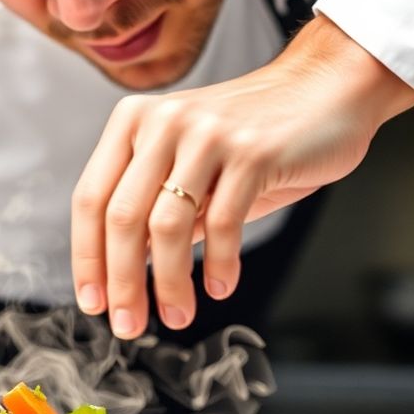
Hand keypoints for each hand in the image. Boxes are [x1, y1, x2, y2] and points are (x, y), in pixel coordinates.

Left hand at [70, 14, 413, 337]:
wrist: (326, 88)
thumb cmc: (258, 132)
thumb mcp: (193, 166)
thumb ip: (159, 208)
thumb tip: (128, 270)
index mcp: (134, 121)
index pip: (91, 198)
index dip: (87, 257)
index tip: (92, 301)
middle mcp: (163, 122)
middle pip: (122, 217)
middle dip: (122, 281)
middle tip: (128, 325)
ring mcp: (206, 134)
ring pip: (168, 225)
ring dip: (169, 282)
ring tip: (177, 315)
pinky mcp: (251, 151)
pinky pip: (223, 222)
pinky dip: (220, 264)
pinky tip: (221, 285)